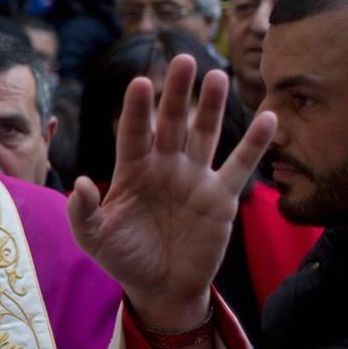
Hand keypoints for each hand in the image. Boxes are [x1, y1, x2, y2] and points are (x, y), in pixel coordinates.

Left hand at [68, 56, 275, 330]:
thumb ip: (83, 212)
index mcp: (132, 171)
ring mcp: (194, 178)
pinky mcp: (222, 197)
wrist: (161, 289)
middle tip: (182, 59)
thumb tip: (78, 182)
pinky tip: (269, 117)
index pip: (134, 133)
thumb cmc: (124, 258)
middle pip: (171, 123)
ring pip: (204, 134)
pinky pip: (240, 165)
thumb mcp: (95, 239)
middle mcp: (165, 166)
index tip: (140, 82)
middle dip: (176, 93)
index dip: (137, 110)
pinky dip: (255, 143)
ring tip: (217, 76)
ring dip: (211, 106)